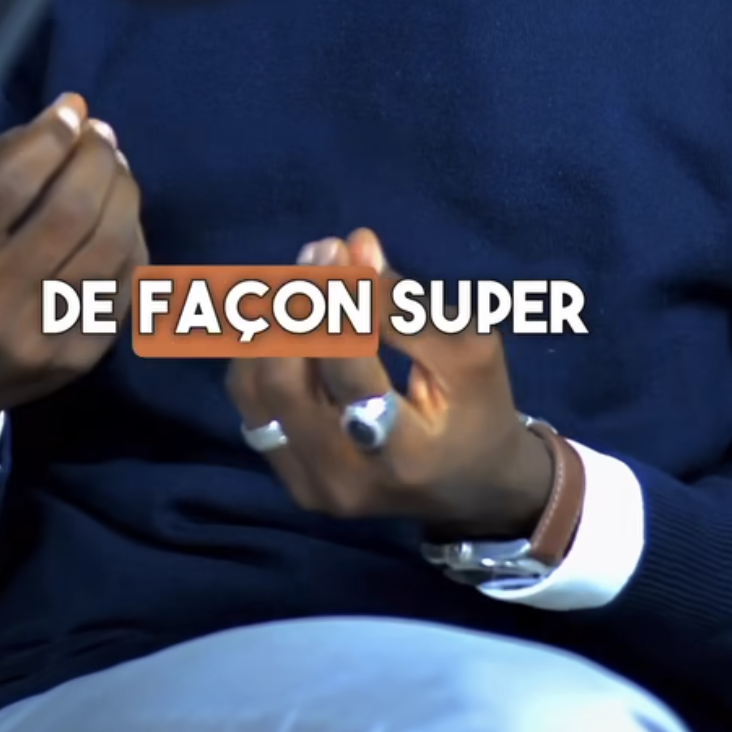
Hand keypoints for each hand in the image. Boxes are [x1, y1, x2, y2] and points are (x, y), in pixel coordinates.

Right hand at [0, 93, 145, 460]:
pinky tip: (119, 217)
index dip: (51, 139)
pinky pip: (125, 285)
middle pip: (71, 215)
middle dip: (97, 161)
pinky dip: (131, 239)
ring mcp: (44, 339)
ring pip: (111, 249)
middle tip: (100, 136)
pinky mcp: (80, 359)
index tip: (71, 111)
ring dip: (124, 194)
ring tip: (114, 168)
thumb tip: (64, 117)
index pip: (11, 188)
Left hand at [227, 227, 581, 540]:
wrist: (472, 486)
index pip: (350, 370)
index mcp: (403, 455)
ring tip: (304, 279)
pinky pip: (253, 405)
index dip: (337, 302)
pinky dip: (264, 353)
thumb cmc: (478, 409)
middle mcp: (345, 480)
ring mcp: (311, 485)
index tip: (340, 249)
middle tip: (319, 253)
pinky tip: (292, 319)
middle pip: (286, 382)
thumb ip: (408, 303)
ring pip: (257, 388)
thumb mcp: (469, 353)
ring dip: (273, 322)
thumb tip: (356, 245)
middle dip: (295, 307)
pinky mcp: (292, 480)